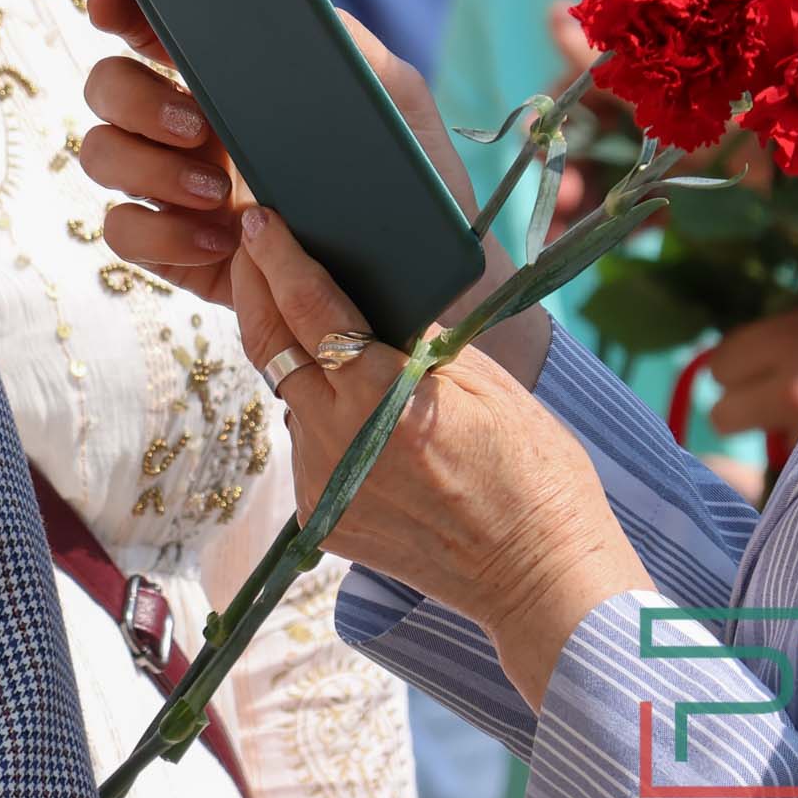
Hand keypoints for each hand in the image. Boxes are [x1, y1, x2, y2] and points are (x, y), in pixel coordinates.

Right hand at [78, 0, 552, 383]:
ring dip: (147, 166)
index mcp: (230, 80)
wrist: (422, 293)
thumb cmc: (414, 191)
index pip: (153, 28)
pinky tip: (220, 242)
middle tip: (197, 126)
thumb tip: (298, 12)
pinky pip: (120, 231)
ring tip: (218, 194)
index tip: (112, 7)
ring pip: (101, 153)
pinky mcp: (171, 251)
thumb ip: (353, 48)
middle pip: (107, 86)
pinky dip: (159, 232)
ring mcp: (172, 189)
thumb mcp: (399, 107)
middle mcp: (188, 126)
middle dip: (134, 97)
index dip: (119, 7)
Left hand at [232, 202, 651, 708]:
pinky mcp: (319, 517)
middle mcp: (334, 435)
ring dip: (301, 365)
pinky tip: (363, 420)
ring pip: (290, 397)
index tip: (257, 221)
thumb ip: (416, 340)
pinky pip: (308, 447)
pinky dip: (325, 422)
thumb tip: (371, 300)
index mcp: (380, 392)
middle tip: (255, 252)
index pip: (307, 306)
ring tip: (329, 338)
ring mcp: (320, 480)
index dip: (277, 258)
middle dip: (257, 291)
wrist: (542, 577)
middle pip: (271, 345)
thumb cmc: (535, 472)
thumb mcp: (486, 383)